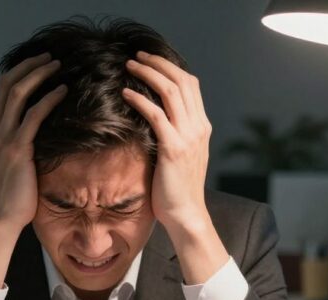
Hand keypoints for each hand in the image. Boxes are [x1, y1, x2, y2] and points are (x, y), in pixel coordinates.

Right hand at [0, 53, 66, 287]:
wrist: (0, 218)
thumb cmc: (9, 195)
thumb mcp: (4, 164)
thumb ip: (11, 145)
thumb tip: (27, 136)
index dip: (15, 72)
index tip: (34, 64)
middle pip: (6, 84)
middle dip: (28, 66)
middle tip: (48, 57)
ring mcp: (2, 137)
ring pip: (18, 92)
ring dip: (39, 74)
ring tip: (57, 65)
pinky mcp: (18, 148)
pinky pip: (34, 114)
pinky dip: (48, 98)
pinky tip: (62, 91)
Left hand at [122, 51, 210, 229]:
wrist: (186, 214)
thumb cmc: (177, 189)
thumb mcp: (180, 155)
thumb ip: (174, 134)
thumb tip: (154, 118)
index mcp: (201, 126)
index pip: (190, 84)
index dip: (170, 67)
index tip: (150, 60)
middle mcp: (198, 127)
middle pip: (182, 81)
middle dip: (158, 63)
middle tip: (137, 56)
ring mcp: (188, 137)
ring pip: (171, 91)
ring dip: (148, 74)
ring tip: (130, 66)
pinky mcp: (173, 149)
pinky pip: (156, 115)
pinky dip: (140, 100)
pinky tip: (126, 93)